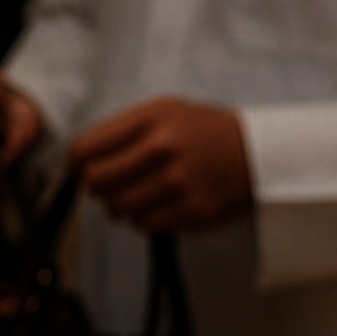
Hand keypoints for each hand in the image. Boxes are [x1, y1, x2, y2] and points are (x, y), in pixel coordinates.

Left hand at [72, 97, 252, 233]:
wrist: (262, 153)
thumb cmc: (205, 132)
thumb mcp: (164, 111)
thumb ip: (120, 130)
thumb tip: (77, 158)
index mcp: (151, 120)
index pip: (85, 149)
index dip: (75, 163)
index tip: (79, 168)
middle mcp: (163, 149)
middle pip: (95, 182)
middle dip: (96, 186)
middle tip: (109, 183)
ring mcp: (179, 183)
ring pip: (117, 208)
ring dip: (120, 205)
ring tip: (139, 193)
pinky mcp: (193, 211)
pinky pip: (144, 224)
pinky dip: (144, 218)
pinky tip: (159, 203)